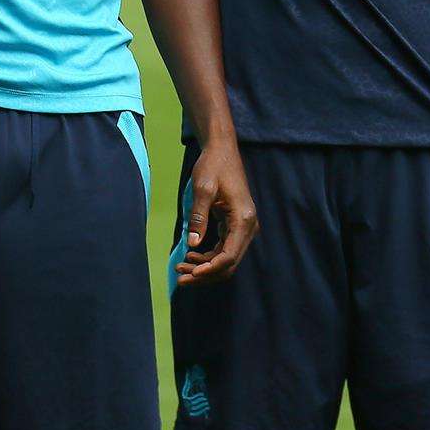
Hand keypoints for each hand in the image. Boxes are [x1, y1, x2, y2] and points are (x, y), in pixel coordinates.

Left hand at [174, 139, 258, 287]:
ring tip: (181, 269)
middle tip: (181, 279)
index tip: (191, 274)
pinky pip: (224, 250)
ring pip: (226, 260)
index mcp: (243, 219)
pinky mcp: (235, 226)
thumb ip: (199, 217)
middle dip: (206, 275)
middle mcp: (248, 226)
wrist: (221, 150)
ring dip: (205, 268)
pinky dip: (208, 258)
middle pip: (229, 263)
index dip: (210, 269)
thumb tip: (193, 245)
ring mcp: (243, 227)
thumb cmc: (213, 166)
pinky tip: (190, 257)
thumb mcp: (202, 189)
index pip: (230, 256)